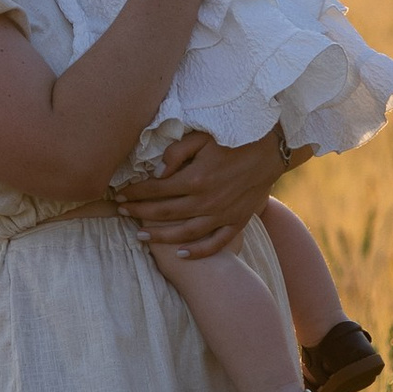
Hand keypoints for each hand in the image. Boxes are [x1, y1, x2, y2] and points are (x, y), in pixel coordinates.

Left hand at [122, 126, 284, 259]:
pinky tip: (182, 254)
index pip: (156, 189)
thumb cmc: (234, 138)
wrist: (273, 148)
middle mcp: (207, 201)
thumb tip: (156, 174)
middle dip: (139, 212)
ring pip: (185, 232)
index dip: (134, 192)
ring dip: (160, 237)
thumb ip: (177, 153)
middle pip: (165, 212)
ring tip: (140, 237)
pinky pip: (217, 242)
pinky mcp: (238, 221)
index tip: (119, 194)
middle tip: (121, 213)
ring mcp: (223, 214)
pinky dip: (199, 251)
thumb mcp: (202, 136)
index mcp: (196, 178)